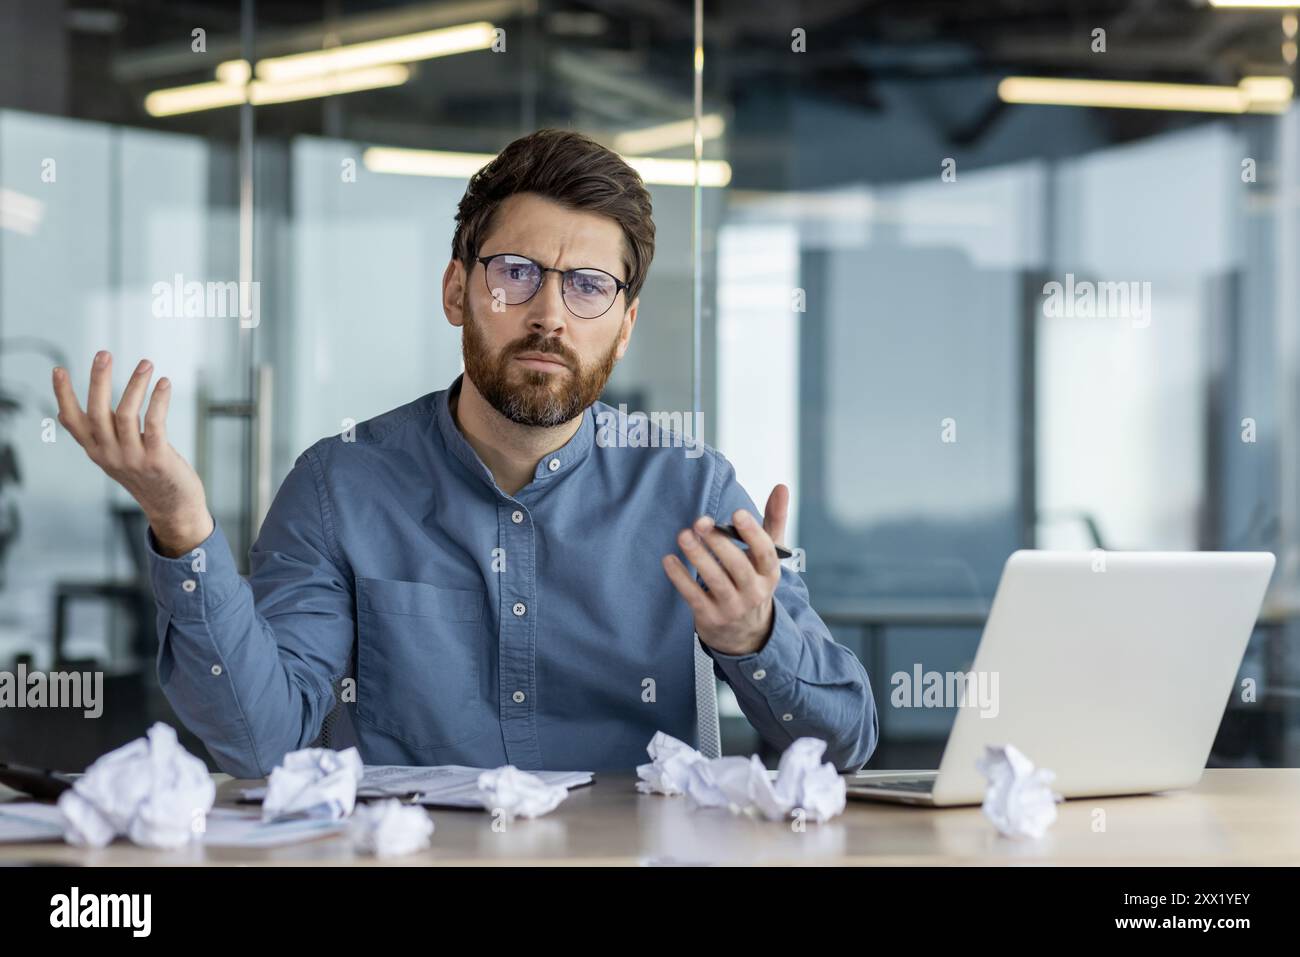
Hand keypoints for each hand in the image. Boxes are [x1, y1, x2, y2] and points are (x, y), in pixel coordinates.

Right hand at [53, 351, 212, 556]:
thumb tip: (65, 414)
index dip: (63, 395)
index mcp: (96, 451)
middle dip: (98, 380)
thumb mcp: (115, 456)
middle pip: (97, 411)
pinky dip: (158, 399)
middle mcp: (109, 454)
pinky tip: (164, 384)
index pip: (72, 421)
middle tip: (103, 354)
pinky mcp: (157, 459)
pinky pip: (154, 423)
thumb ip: (97, 435)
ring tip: (146, 364)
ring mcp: (132, 458)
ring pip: (126, 413)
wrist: (173, 508)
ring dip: (135, 384)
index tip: (59, 369)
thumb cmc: (147, 476)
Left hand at [662, 484, 789, 655]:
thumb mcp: (767, 556)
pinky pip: (694, 597)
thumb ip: (774, 520)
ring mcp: (732, 607)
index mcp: (770, 574)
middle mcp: (754, 592)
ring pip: (715, 581)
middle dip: (719, 543)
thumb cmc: (754, 580)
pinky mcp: (710, 617)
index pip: (765, 553)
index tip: (737, 513)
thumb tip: (782, 486)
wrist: (746, 633)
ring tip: (684, 535)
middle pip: (738, 567)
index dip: (752, 533)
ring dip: (698, 557)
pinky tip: (669, 560)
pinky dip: (681, 578)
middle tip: (700, 521)